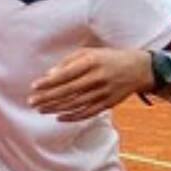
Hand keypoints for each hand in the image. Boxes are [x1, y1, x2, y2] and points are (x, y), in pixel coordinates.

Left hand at [28, 48, 150, 121]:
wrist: (139, 69)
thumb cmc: (108, 58)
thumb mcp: (89, 52)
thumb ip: (69, 61)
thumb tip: (49, 75)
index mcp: (92, 62)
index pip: (66, 74)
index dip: (49, 82)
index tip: (34, 87)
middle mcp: (98, 78)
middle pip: (68, 91)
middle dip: (48, 98)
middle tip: (32, 102)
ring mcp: (104, 92)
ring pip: (76, 103)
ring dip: (56, 108)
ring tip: (40, 109)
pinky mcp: (108, 104)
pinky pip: (87, 112)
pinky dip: (72, 116)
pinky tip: (59, 117)